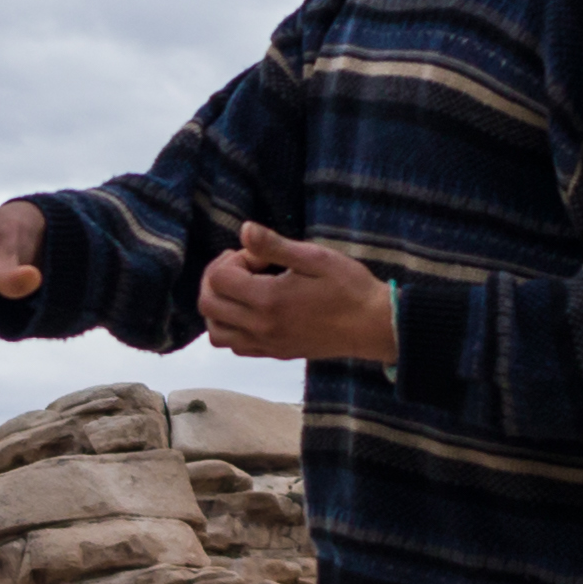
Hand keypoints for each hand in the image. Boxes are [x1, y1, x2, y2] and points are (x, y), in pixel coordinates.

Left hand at [199, 223, 397, 361]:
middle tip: (244, 266)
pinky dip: (231, 328)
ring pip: (216, 332)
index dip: (232, 259)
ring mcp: (266, 344)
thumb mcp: (315, 258)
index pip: (219, 278)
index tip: (259, 256)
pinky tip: (252, 310)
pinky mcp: (275, 354)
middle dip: (217, 279)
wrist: (374, 326)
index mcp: (268, 300)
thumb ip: (274, 246)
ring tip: (242, 289)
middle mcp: (260, 327)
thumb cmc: (349, 287)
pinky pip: (235, 347)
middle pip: (208, 305)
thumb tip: (244, 230)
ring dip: (219, 306)